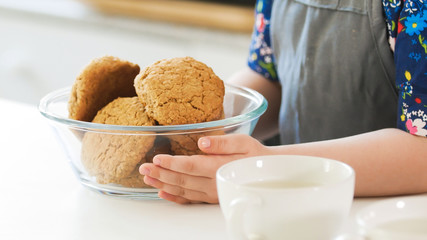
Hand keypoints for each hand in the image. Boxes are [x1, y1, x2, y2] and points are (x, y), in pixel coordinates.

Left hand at [139, 134, 267, 203]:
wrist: (267, 173)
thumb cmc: (255, 155)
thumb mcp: (244, 143)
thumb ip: (223, 143)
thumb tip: (203, 142)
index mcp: (220, 167)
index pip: (191, 166)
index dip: (172, 163)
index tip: (157, 159)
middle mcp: (214, 183)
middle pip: (182, 179)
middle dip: (161, 174)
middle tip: (143, 169)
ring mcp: (212, 193)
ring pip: (183, 190)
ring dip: (163, 184)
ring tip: (147, 178)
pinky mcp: (211, 197)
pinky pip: (190, 199)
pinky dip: (174, 197)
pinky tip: (162, 193)